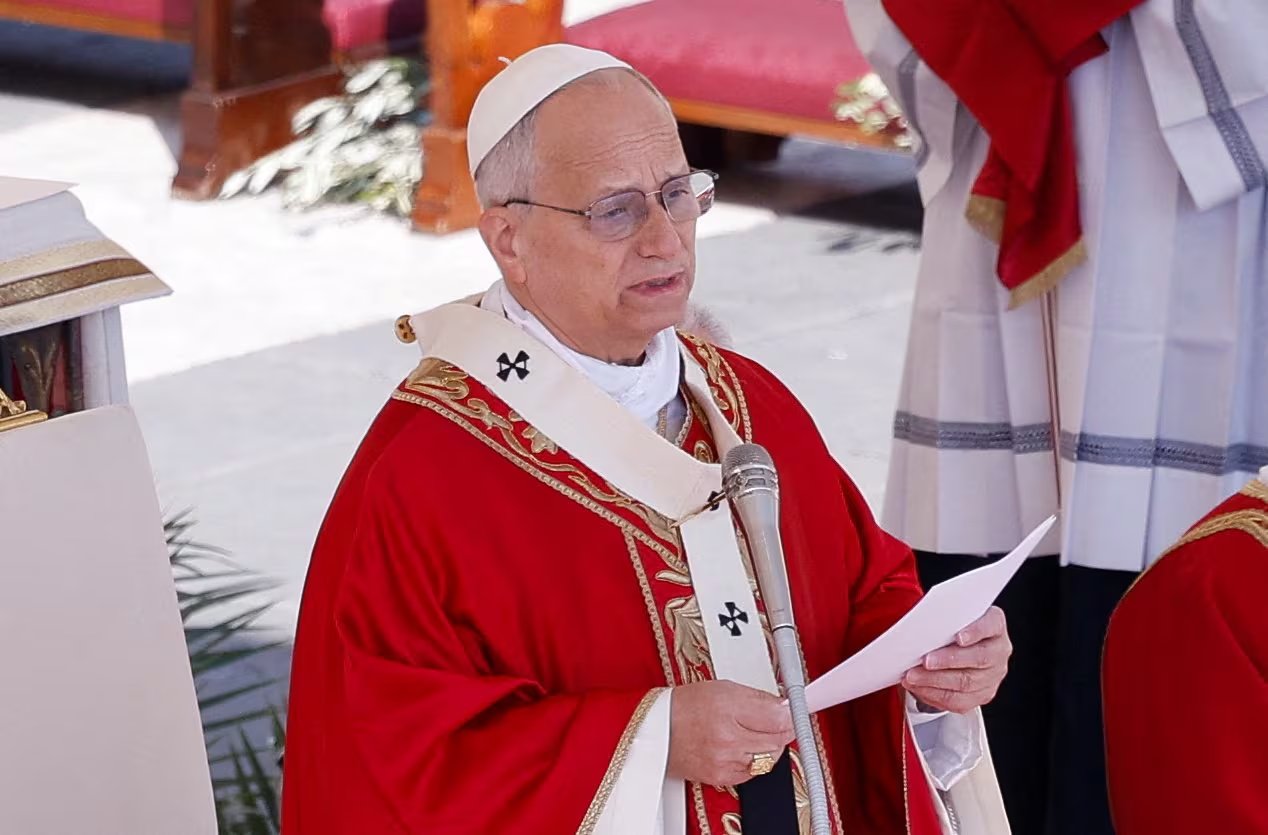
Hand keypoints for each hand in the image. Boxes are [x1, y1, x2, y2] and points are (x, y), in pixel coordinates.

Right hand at [667, 680, 793, 785]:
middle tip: (775, 720)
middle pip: (778, 740)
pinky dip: (754, 761)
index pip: (779, 717)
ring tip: (755, 733)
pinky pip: (754, 772)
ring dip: (769, 746)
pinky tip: (743, 748)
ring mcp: (725, 761)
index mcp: (728, 709)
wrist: (657, 730)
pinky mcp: (721, 778)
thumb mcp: (724, 688)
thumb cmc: (686, 706)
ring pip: (768, 758)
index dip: (790, 713)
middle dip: (781, 729)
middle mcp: (727, 739)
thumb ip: (758, 697)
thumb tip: (785, 705)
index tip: (794, 710)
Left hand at [902, 606, 1010, 713]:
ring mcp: (993, 675)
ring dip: (935, 680)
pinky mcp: (982, 694)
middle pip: (979, 658)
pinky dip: (935, 694)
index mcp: (995, 625)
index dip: (976, 632)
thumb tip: (919, 628)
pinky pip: (959, 701)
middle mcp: (998, 650)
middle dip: (948, 660)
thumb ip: (944, 619)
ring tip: (914, 676)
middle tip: (926, 661)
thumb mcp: (953, 617)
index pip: (991, 625)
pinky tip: (920, 687)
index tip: (959, 637)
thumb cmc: (955, 629)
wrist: (962, 647)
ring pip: (967, 683)